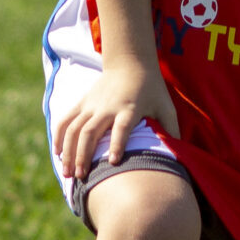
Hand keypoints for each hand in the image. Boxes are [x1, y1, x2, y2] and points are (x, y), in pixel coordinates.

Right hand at [50, 60, 178, 179]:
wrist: (130, 62)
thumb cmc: (152, 89)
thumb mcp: (166, 106)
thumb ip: (171, 128)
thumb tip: (181, 154)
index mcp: (130, 108)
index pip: (122, 127)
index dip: (118, 143)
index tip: (113, 162)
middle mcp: (108, 107)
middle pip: (91, 131)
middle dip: (84, 155)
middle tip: (82, 176)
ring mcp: (92, 104)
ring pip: (75, 128)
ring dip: (69, 151)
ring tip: (69, 173)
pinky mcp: (82, 102)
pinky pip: (66, 120)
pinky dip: (59, 137)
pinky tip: (58, 155)